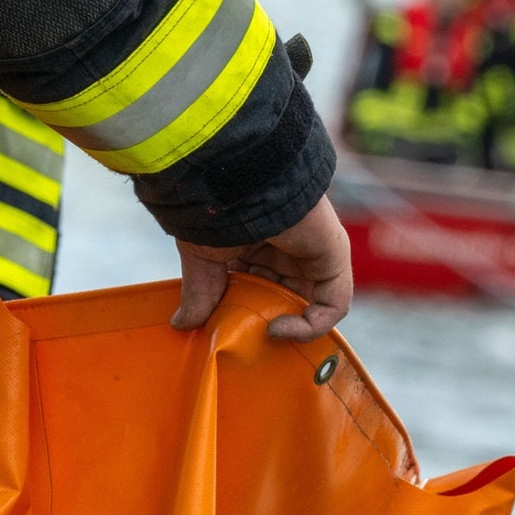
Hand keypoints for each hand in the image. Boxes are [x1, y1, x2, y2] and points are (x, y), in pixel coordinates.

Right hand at [170, 196, 351, 341]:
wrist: (238, 180)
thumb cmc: (216, 209)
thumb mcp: (202, 257)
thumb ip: (200, 293)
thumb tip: (181, 324)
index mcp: (259, 244)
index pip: (260, 288)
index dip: (244, 311)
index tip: (223, 325)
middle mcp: (289, 249)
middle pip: (285, 298)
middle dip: (265, 320)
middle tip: (242, 334)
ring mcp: (313, 254)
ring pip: (311, 305)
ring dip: (288, 327)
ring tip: (259, 333)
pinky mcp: (333, 257)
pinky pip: (334, 304)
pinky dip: (311, 325)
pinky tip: (277, 329)